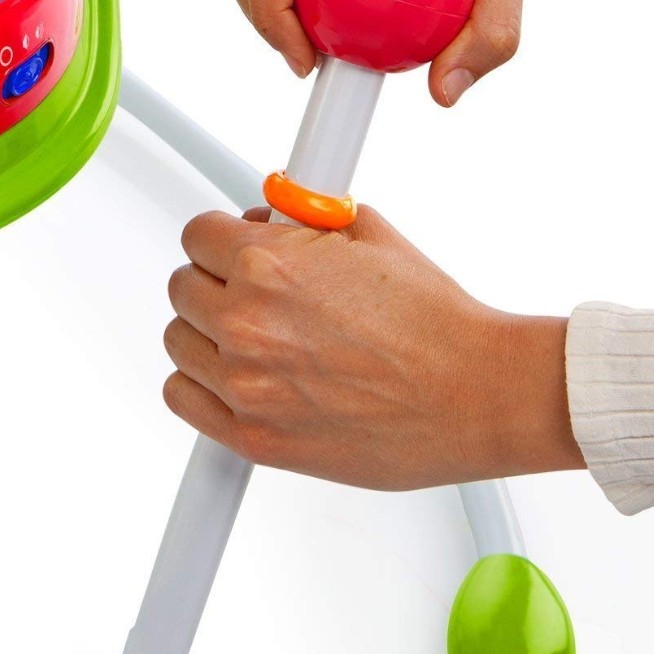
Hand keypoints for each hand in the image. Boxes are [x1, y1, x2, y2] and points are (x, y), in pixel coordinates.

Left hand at [164, 207, 584, 489]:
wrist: (475, 392)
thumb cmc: (435, 321)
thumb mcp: (372, 234)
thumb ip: (309, 220)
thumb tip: (277, 215)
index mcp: (269, 265)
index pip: (197, 234)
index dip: (221, 236)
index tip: (234, 245)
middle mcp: (247, 324)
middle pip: (182, 286)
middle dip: (216, 279)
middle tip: (252, 287)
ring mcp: (246, 385)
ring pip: (178, 341)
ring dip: (207, 331)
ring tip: (255, 332)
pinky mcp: (255, 438)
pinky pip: (183, 398)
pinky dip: (202, 384)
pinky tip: (240, 373)